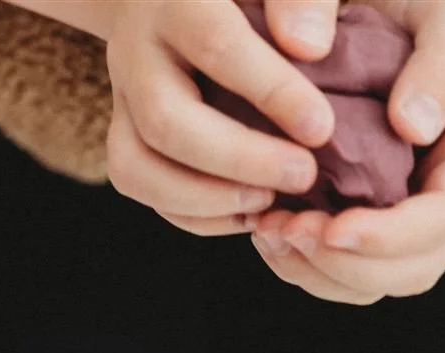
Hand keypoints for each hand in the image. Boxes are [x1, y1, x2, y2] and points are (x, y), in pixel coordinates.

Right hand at [101, 0, 338, 234]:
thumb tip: (310, 48)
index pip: (217, 47)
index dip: (271, 93)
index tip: (322, 129)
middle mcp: (135, 51)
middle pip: (165, 121)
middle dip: (236, 160)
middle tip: (302, 176)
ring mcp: (122, 97)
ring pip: (135, 166)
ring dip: (203, 199)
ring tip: (268, 202)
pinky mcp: (123, 132)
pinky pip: (138, 185)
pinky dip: (191, 212)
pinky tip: (245, 211)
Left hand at [250, 0, 444, 302]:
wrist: (402, 4)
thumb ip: (443, 58)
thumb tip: (413, 127)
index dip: (388, 237)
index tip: (329, 228)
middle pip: (411, 269)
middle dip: (344, 264)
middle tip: (282, 229)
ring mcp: (409, 211)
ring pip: (371, 281)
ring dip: (313, 271)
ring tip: (266, 229)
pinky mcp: (368, 216)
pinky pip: (339, 269)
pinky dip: (298, 262)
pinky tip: (262, 226)